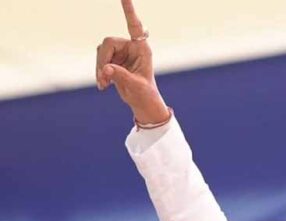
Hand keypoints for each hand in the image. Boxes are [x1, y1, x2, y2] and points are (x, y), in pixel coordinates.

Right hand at [96, 0, 168, 123]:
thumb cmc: (144, 94)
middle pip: (108, 43)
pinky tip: (103, 84)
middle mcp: (131, 47)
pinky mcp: (112, 59)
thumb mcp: (135, 86)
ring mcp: (120, 52)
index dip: (129, 10)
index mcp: (142, 49)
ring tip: (105, 84)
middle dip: (103, 61)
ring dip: (100, 68)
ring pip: (101, 52)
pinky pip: (99, 59)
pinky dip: (98, 72)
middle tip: (104, 79)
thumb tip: (106, 69)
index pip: (135, 26)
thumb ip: (120, 76)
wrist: (141, 102)